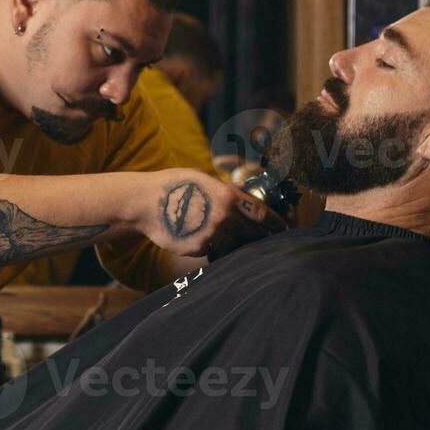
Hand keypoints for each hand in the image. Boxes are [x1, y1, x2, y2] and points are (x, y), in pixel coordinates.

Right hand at [141, 169, 287, 259]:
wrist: (144, 202)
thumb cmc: (174, 185)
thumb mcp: (204, 179)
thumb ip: (226, 191)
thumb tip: (245, 200)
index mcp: (228, 197)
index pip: (263, 214)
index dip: (277, 223)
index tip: (285, 227)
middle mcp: (223, 218)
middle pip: (255, 233)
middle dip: (264, 237)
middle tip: (271, 239)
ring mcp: (211, 236)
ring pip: (236, 245)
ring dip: (241, 244)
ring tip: (241, 242)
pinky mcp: (198, 249)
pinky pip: (215, 250)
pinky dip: (218, 247)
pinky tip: (212, 241)